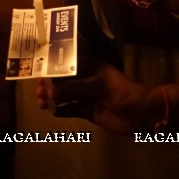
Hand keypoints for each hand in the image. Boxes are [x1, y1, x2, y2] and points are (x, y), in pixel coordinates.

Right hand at [35, 65, 164, 135]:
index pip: (67, 64)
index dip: (52, 67)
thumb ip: (74, 88)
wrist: (141, 115)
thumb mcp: (98, 86)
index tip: (38, 72)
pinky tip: (51, 111)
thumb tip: (51, 91)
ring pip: (65, 96)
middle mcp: (86, 80)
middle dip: (50, 85)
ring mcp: (86, 96)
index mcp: (90, 67)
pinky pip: (70, 109)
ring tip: (40, 102)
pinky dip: (61, 110)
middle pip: (63, 81)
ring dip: (53, 98)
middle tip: (38, 90)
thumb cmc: (123, 93)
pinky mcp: (88, 111)